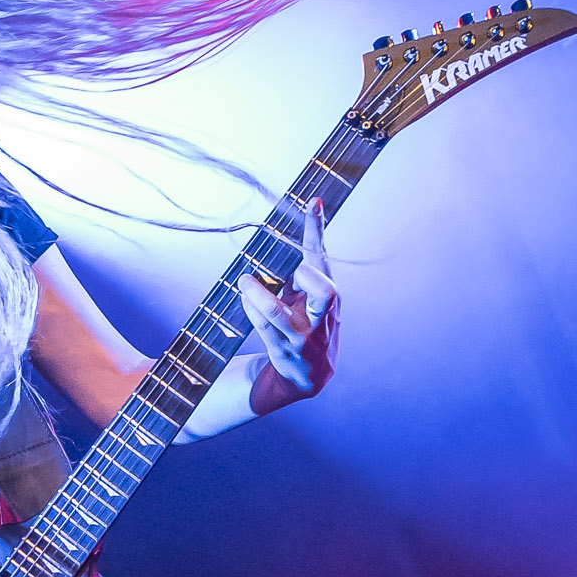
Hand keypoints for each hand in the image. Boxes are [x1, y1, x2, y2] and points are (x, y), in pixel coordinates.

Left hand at [240, 198, 339, 408]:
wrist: (310, 374)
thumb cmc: (309, 324)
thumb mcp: (312, 295)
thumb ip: (308, 264)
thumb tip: (305, 218)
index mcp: (330, 295)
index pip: (324, 258)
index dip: (317, 229)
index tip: (312, 202)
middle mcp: (322, 316)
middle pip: (325, 291)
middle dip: (304, 276)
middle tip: (290, 272)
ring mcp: (302, 336)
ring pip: (278, 313)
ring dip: (258, 295)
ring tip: (246, 281)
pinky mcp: (283, 350)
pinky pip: (262, 327)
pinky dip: (251, 309)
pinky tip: (246, 298)